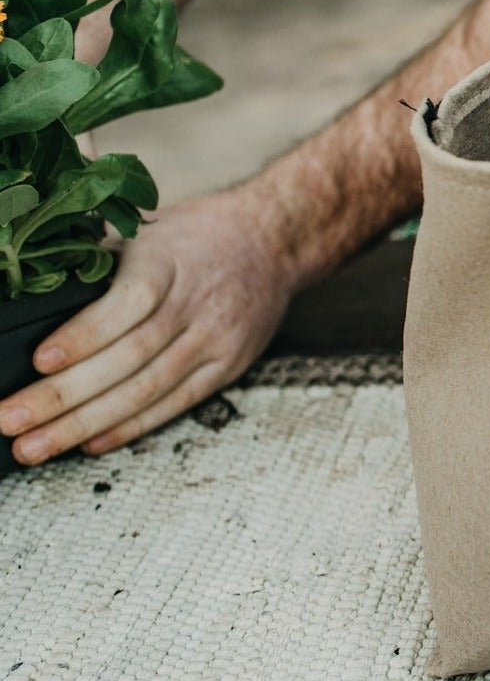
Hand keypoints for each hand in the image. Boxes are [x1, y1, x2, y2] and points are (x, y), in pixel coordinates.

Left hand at [0, 189, 293, 464]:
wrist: (273, 240)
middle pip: (130, 357)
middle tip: (11, 420)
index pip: (128, 303)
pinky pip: (176, 403)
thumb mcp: (149, 234)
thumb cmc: (197, 236)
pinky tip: (91, 443)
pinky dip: (132, 427)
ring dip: (87, 422)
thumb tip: (32, 303)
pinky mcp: (228, 364)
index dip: (84, 335)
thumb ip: (100, 267)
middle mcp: (196, 302)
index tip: (39, 360)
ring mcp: (216, 337)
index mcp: (169, 260)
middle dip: (65, 395)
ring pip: (148, 388)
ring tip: (35, 446)